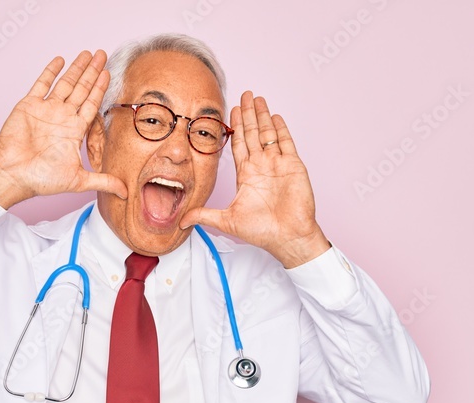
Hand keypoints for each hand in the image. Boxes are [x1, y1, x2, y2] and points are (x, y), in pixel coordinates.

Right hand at [0, 50, 126, 208]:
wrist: (13, 175)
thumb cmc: (42, 180)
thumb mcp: (78, 180)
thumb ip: (103, 181)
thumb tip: (126, 192)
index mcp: (73, 131)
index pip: (91, 105)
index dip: (100, 89)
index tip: (109, 74)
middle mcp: (62, 118)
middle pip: (81, 89)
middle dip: (92, 72)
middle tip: (103, 55)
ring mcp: (46, 110)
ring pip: (65, 83)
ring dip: (76, 68)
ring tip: (88, 54)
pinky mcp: (29, 105)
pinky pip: (42, 84)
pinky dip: (50, 72)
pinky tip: (60, 60)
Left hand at [179, 91, 330, 268]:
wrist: (287, 237)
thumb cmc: (261, 231)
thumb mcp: (226, 221)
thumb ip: (204, 215)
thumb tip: (180, 221)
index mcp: (246, 175)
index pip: (239, 144)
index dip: (235, 127)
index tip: (230, 110)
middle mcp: (261, 166)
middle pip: (252, 133)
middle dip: (248, 114)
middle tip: (244, 94)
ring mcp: (277, 164)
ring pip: (268, 134)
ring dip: (263, 116)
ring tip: (257, 98)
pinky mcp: (293, 165)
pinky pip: (286, 142)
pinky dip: (280, 129)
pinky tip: (274, 115)